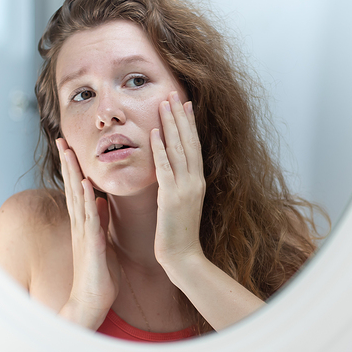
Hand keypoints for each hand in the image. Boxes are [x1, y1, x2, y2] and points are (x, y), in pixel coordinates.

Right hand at [57, 138, 120, 329]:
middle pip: (72, 188)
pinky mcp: (91, 246)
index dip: (73, 168)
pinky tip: (88, 186)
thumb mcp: (102, 242)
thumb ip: (100, 221)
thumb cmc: (98, 276)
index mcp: (84, 224)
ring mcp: (83, 235)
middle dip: (67, 164)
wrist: (91, 304)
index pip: (77, 190)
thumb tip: (101, 201)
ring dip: (73, 175)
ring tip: (69, 153)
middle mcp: (80, 225)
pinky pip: (90, 220)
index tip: (69, 147)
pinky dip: (89, 201)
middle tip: (61, 139)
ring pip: (77, 199)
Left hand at [151, 91, 205, 269]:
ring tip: (163, 104)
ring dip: (170, 125)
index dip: (189, 124)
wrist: (183, 257)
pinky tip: (153, 134)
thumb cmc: (179, 234)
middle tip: (173, 94)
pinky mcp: (171, 197)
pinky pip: (165, 168)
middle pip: (188, 141)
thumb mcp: (183, 204)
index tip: (184, 104)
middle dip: (180, 116)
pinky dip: (159, 150)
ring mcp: (185, 188)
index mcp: (198, 181)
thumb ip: (179, 185)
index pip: (194, 145)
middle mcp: (195, 181)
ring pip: (178, 149)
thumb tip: (174, 170)